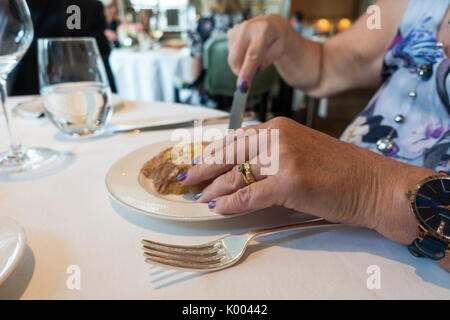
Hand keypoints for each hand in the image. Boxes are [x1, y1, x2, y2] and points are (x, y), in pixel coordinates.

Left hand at [180, 117, 434, 243]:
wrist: (373, 183)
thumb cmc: (339, 170)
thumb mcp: (300, 151)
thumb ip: (271, 155)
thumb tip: (240, 171)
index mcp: (278, 127)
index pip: (235, 138)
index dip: (213, 152)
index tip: (198, 163)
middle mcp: (278, 136)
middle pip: (229, 152)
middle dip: (203, 168)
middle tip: (186, 179)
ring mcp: (284, 157)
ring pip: (236, 174)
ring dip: (213, 188)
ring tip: (199, 197)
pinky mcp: (290, 181)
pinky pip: (250, 194)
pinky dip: (230, 203)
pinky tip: (217, 208)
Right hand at [227, 14, 295, 89]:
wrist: (272, 24)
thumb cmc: (276, 40)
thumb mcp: (278, 52)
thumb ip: (264, 63)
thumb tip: (249, 75)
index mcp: (263, 31)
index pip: (253, 55)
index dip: (246, 72)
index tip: (242, 87)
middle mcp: (247, 27)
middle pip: (236, 58)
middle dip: (240, 72)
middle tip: (248, 78)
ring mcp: (237, 29)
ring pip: (232, 57)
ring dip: (240, 64)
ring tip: (253, 58)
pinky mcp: (231, 32)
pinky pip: (230, 52)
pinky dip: (237, 56)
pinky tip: (247, 50)